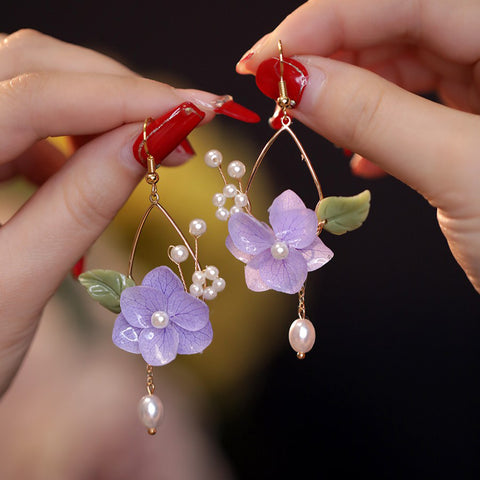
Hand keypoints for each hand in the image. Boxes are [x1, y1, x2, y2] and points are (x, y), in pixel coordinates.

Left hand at [0, 29, 253, 394]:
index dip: (123, 97)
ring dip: (99, 109)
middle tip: (179, 128)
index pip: (32, 97)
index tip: (194, 109)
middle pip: (31, 68)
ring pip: (31, 84)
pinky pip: (24, 119)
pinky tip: (89, 169)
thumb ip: (79, 208)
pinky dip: (73, 134)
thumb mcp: (18, 283)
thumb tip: (147, 144)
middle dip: (116, 92)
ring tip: (145, 150)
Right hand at [237, 0, 479, 293]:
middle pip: (404, 24)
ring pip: (408, 64)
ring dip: (355, 96)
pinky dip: (384, 128)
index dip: (326, 21)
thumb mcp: (461, 172)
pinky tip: (366, 159)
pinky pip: (423, 104)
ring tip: (321, 127)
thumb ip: (375, 118)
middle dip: (334, 57)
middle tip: (281, 91)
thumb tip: (296, 84)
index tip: (267, 58)